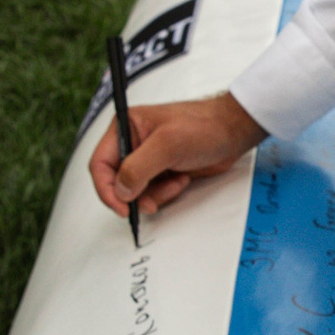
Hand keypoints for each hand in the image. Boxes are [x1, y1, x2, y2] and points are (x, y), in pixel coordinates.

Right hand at [89, 90, 265, 219]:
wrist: (234, 132)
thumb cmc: (205, 126)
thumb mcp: (169, 145)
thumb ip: (139, 168)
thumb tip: (121, 190)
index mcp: (126, 127)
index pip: (100, 163)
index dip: (106, 188)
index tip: (121, 207)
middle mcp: (133, 142)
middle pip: (117, 181)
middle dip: (135, 194)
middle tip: (152, 202)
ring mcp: (148, 158)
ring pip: (136, 191)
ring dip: (156, 194)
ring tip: (177, 182)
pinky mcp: (161, 170)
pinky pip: (153, 192)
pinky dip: (166, 193)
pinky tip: (182, 180)